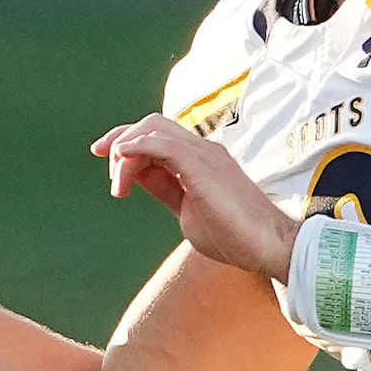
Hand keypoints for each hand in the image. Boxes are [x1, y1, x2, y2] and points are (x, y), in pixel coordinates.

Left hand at [91, 114, 297, 281]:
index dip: (128, 144)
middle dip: (120, 137)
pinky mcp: (203, 165)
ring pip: (153, 129)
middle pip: (152, 124)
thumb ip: (164, 190)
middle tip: (101, 157)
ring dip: (126, 149)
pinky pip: (161, 144)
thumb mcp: (186, 211)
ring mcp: (205, 154)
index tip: (106, 159)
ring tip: (118, 183)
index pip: (157, 138)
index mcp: (200, 159)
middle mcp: (202, 149)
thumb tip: (138, 178)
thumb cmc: (234, 236)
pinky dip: (137, 148)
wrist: (269, 246)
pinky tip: (124, 165)